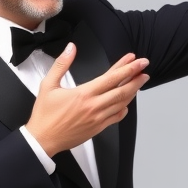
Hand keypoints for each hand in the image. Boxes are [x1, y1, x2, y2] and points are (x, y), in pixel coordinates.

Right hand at [25, 45, 149, 155]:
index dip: (127, 68)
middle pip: (122, 90)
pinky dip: (124, 108)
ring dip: (133, 91)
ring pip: (122, 103)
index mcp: (84, 94)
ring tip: (139, 81)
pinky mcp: (98, 128)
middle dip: (136, 78)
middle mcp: (94, 106)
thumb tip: (71, 48)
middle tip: (145, 69)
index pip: (112, 78)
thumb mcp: (48, 85)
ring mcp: (98, 118)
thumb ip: (62, 64)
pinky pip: (117, 117)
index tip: (137, 60)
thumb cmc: (44, 114)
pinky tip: (126, 101)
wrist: (42, 139)